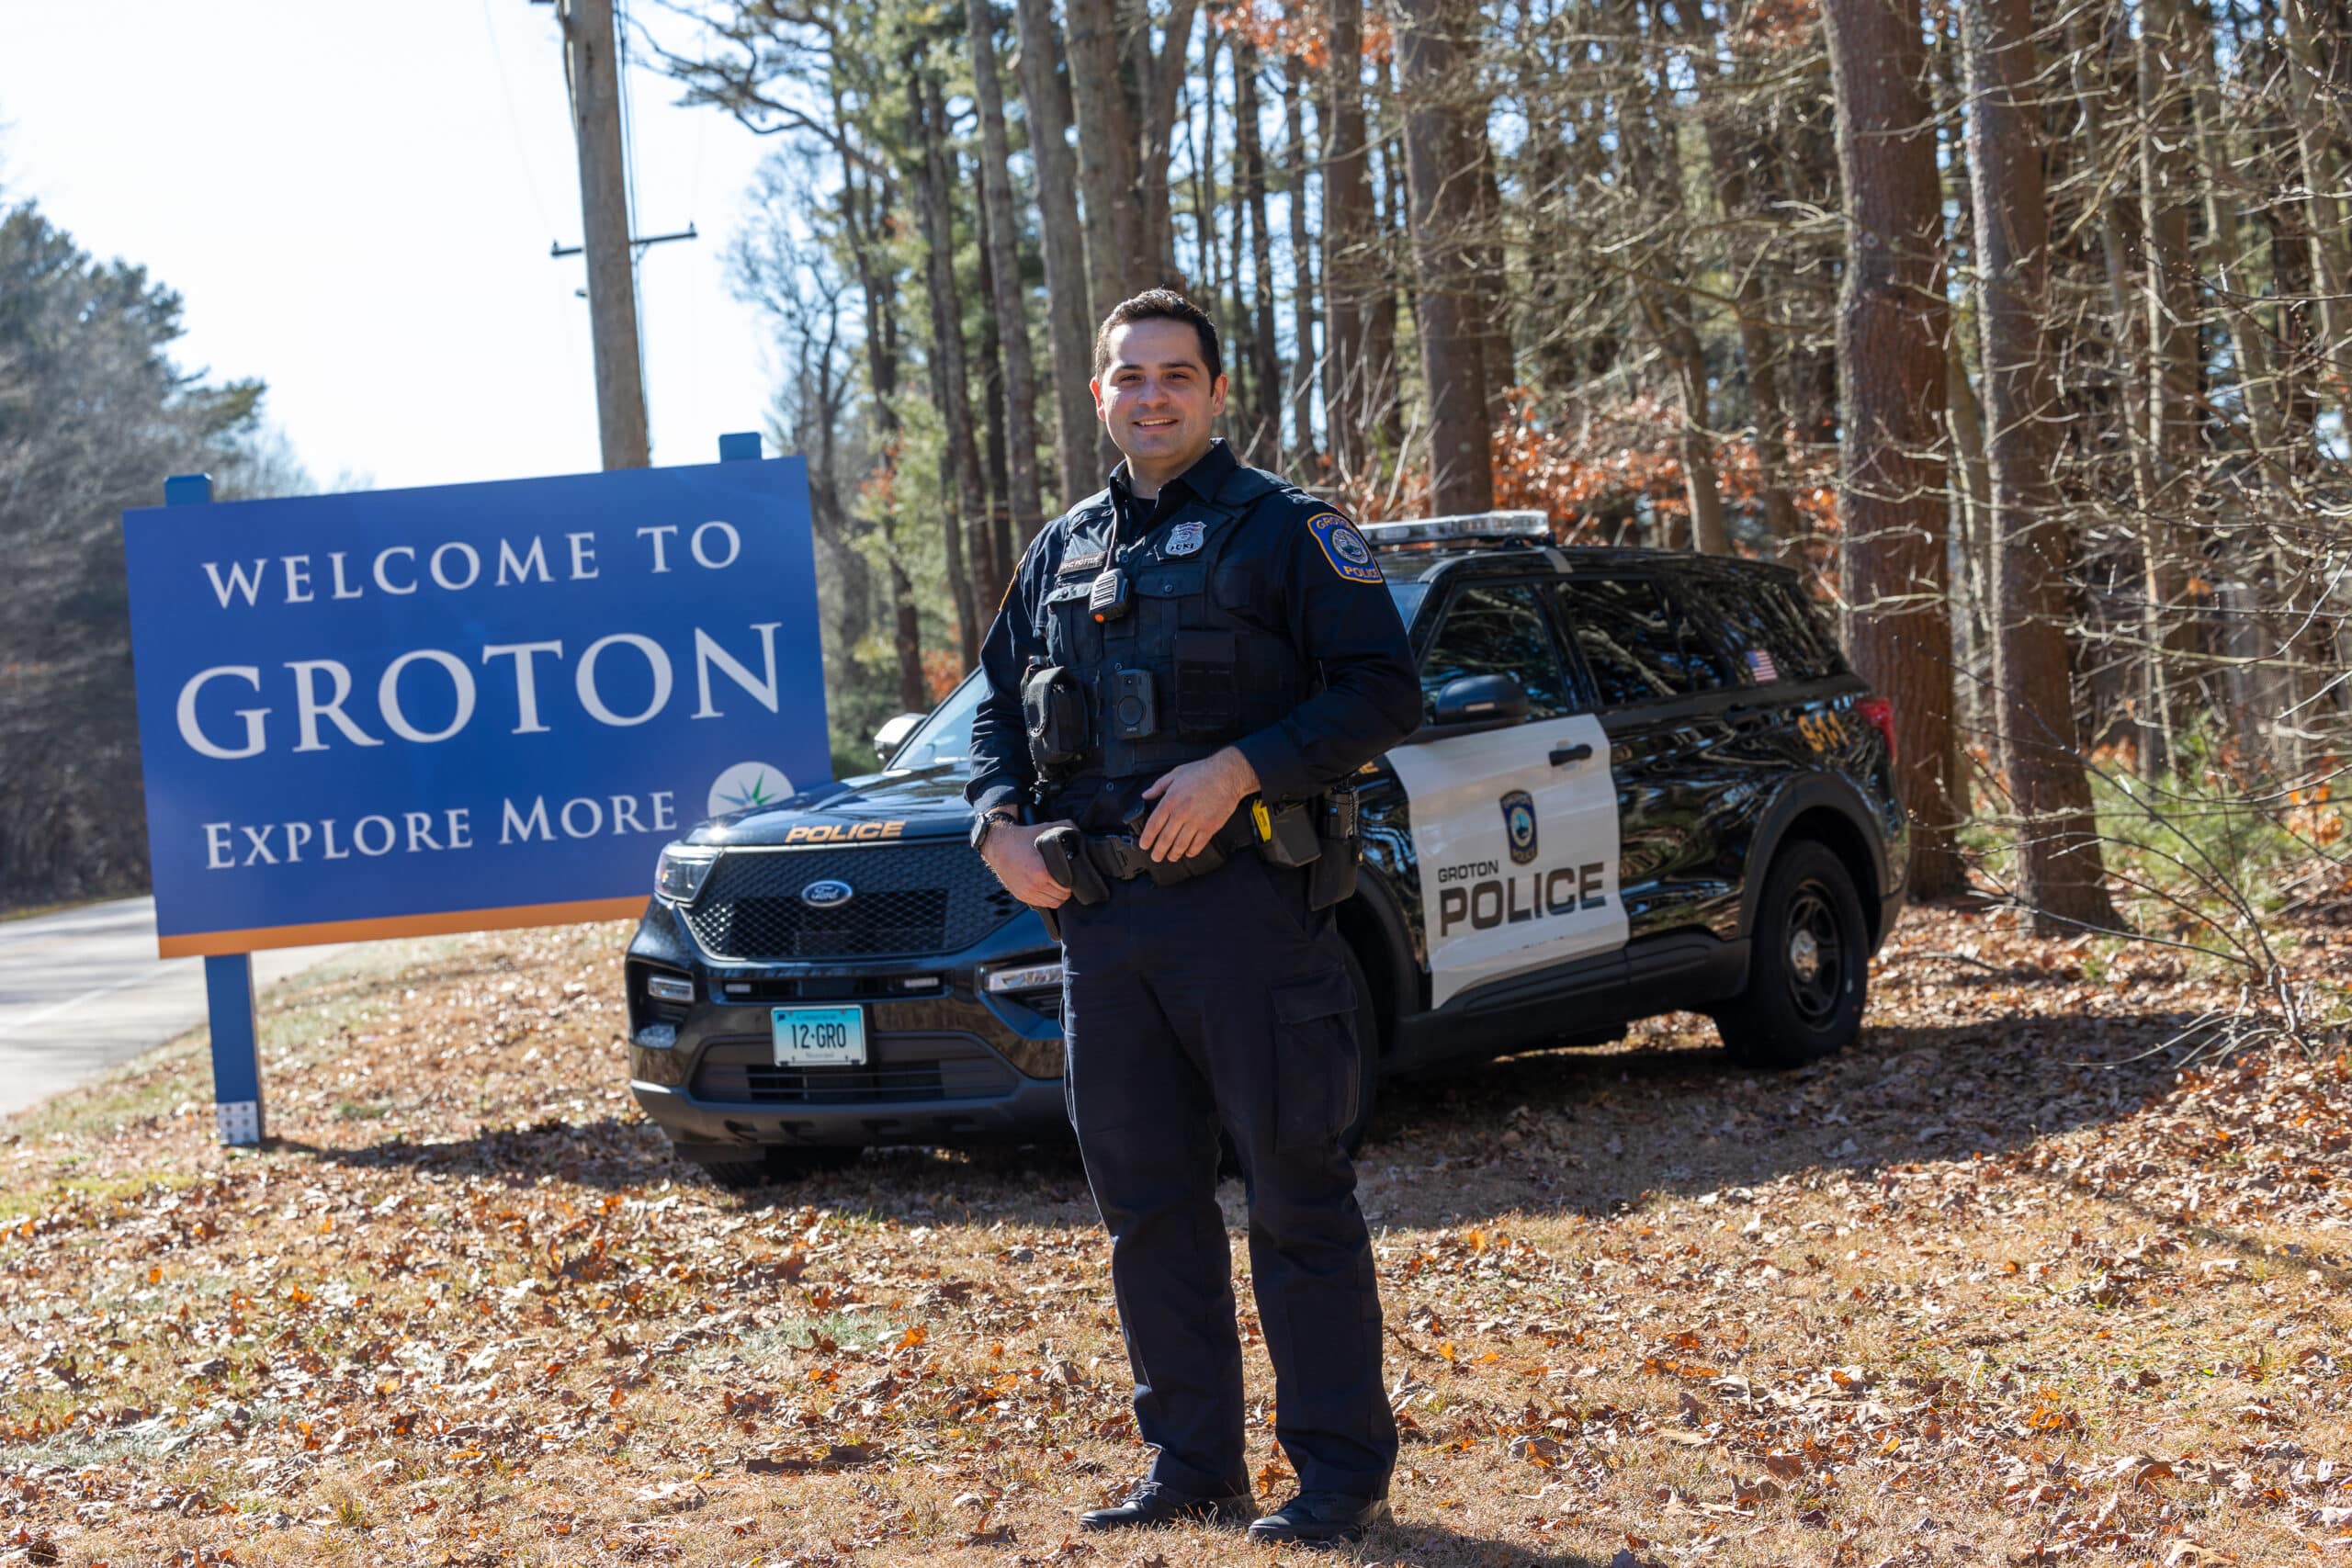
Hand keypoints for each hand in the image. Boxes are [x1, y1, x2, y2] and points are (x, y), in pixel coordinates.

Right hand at [980, 819, 1073, 907]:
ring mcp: (1027, 892)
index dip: (1074, 881)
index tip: (1073, 875)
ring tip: (1058, 884)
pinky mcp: (1021, 895)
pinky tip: (1047, 888)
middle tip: (1067, 879)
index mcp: (1042, 871)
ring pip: (1052, 903)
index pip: (1068, 887)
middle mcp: (1034, 885)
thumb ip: (1067, 828)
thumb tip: (1080, 834)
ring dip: (1057, 895)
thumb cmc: (1023, 837)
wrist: (998, 845)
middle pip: (1062, 897)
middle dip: (1067, 889)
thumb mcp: (1046, 828)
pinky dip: (1046, 898)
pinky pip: (1041, 904)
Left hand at [1138, 747, 1259, 861]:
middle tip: (1155, 857)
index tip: (1144, 845)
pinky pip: (1198, 844)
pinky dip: (1191, 851)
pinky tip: (1188, 853)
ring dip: (1174, 854)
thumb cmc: (1203, 772)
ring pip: (1181, 844)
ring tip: (1170, 857)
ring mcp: (1196, 822)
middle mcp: (1181, 813)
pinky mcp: (1210, 827)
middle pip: (1165, 838)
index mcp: (1171, 800)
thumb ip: (1158, 786)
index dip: (1147, 838)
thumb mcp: (1176, 773)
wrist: (1228, 775)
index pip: (1154, 824)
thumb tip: (1146, 794)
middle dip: (1158, 851)